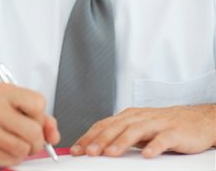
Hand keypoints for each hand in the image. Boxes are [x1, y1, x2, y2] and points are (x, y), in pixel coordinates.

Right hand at [0, 83, 59, 166]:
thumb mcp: (11, 104)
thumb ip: (37, 115)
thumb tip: (53, 134)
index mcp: (4, 91)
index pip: (38, 103)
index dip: (41, 116)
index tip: (34, 120)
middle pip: (34, 130)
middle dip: (37, 140)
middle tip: (30, 140)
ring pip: (24, 148)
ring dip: (24, 151)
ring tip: (13, 143)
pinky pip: (11, 160)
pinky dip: (12, 159)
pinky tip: (3, 149)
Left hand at [70, 105, 215, 157]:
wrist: (194, 119)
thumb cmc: (162, 125)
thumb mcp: (137, 128)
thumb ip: (119, 135)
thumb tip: (94, 147)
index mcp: (128, 116)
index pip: (104, 124)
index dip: (89, 136)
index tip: (77, 149)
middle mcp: (140, 117)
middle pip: (117, 126)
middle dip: (101, 140)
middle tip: (89, 152)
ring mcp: (156, 123)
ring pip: (136, 130)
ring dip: (122, 142)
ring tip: (111, 154)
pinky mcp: (173, 132)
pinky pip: (163, 139)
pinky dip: (154, 146)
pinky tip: (147, 155)